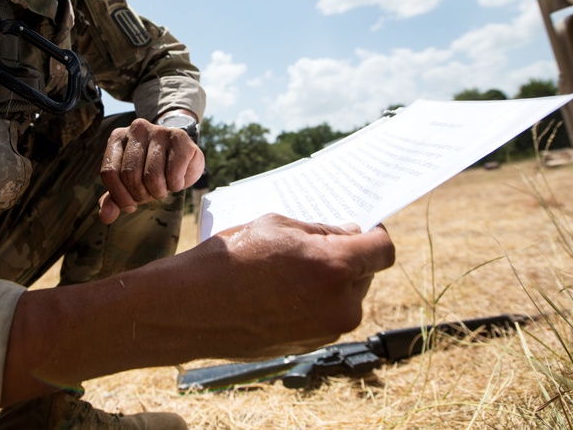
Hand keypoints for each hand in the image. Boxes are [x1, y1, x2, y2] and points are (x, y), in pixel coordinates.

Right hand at [2, 213, 394, 404]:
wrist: (189, 308)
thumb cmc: (229, 258)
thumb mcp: (275, 226)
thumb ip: (320, 232)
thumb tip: (349, 234)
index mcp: (335, 268)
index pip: (383, 249)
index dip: (373, 234)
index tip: (358, 228)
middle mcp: (339, 305)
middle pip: (364, 273)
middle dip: (344, 258)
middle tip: (306, 247)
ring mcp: (325, 331)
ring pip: (344, 297)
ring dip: (327, 282)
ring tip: (284, 271)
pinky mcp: (308, 346)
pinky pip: (323, 317)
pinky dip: (310, 302)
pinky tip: (276, 293)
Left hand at [98, 116, 204, 223]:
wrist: (182, 157)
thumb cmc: (151, 170)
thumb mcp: (129, 185)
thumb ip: (114, 199)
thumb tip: (106, 216)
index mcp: (118, 138)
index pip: (109, 172)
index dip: (119, 196)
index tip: (130, 205)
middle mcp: (137, 130)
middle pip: (129, 174)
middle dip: (140, 194)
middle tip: (150, 194)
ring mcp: (159, 131)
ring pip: (151, 176)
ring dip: (159, 192)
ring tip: (163, 187)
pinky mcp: (180, 138)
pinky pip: (173, 173)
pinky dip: (175, 185)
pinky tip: (176, 180)